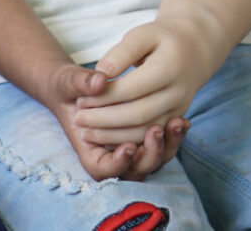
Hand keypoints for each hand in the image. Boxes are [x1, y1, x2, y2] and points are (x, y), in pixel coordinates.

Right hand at [41, 63, 184, 181]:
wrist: (77, 85)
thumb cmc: (67, 87)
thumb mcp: (69, 82)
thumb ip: (81, 83)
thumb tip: (99, 81)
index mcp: (88, 149)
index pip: (102, 169)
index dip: (117, 163)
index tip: (129, 146)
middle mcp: (111, 154)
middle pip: (135, 171)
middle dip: (150, 155)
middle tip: (156, 131)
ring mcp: (130, 148)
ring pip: (153, 160)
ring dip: (167, 146)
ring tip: (178, 123)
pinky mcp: (143, 138)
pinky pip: (161, 145)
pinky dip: (172, 136)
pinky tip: (182, 120)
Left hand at [75, 17, 225, 136]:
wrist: (195, 49)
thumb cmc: (161, 39)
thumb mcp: (142, 34)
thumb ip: (121, 53)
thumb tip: (100, 75)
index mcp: (170, 68)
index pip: (132, 89)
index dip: (104, 97)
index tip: (80, 99)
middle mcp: (178, 92)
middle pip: (138, 114)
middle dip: (104, 120)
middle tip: (78, 119)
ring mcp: (178, 109)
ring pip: (145, 131)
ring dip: (113, 136)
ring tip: (86, 132)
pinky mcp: (174, 119)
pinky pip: (149, 136)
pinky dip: (126, 139)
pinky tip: (104, 137)